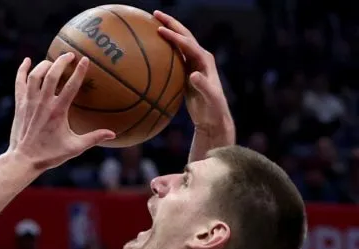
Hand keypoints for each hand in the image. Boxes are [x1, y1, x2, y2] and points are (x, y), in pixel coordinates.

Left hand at [9, 53, 114, 170]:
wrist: (23, 159)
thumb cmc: (50, 155)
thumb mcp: (74, 148)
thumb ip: (93, 138)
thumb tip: (113, 134)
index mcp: (58, 112)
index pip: (71, 86)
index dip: (79, 71)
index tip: (86, 59)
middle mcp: (43, 104)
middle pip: (51, 74)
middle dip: (61, 61)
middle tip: (70, 55)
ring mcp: (29, 103)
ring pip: (35, 76)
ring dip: (44, 64)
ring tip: (53, 62)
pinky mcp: (19, 105)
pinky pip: (19, 82)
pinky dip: (22, 70)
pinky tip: (27, 61)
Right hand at [155, 10, 233, 136]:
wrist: (214, 117)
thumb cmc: (213, 109)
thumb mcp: (210, 98)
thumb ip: (203, 86)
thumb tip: (192, 75)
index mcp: (205, 61)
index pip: (188, 44)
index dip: (174, 37)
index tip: (159, 30)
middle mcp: (200, 58)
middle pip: (184, 36)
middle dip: (171, 23)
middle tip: (155, 13)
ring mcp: (193, 63)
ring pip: (179, 42)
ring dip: (167, 31)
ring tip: (152, 23)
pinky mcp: (186, 71)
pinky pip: (174, 54)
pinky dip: (164, 47)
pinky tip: (151, 46)